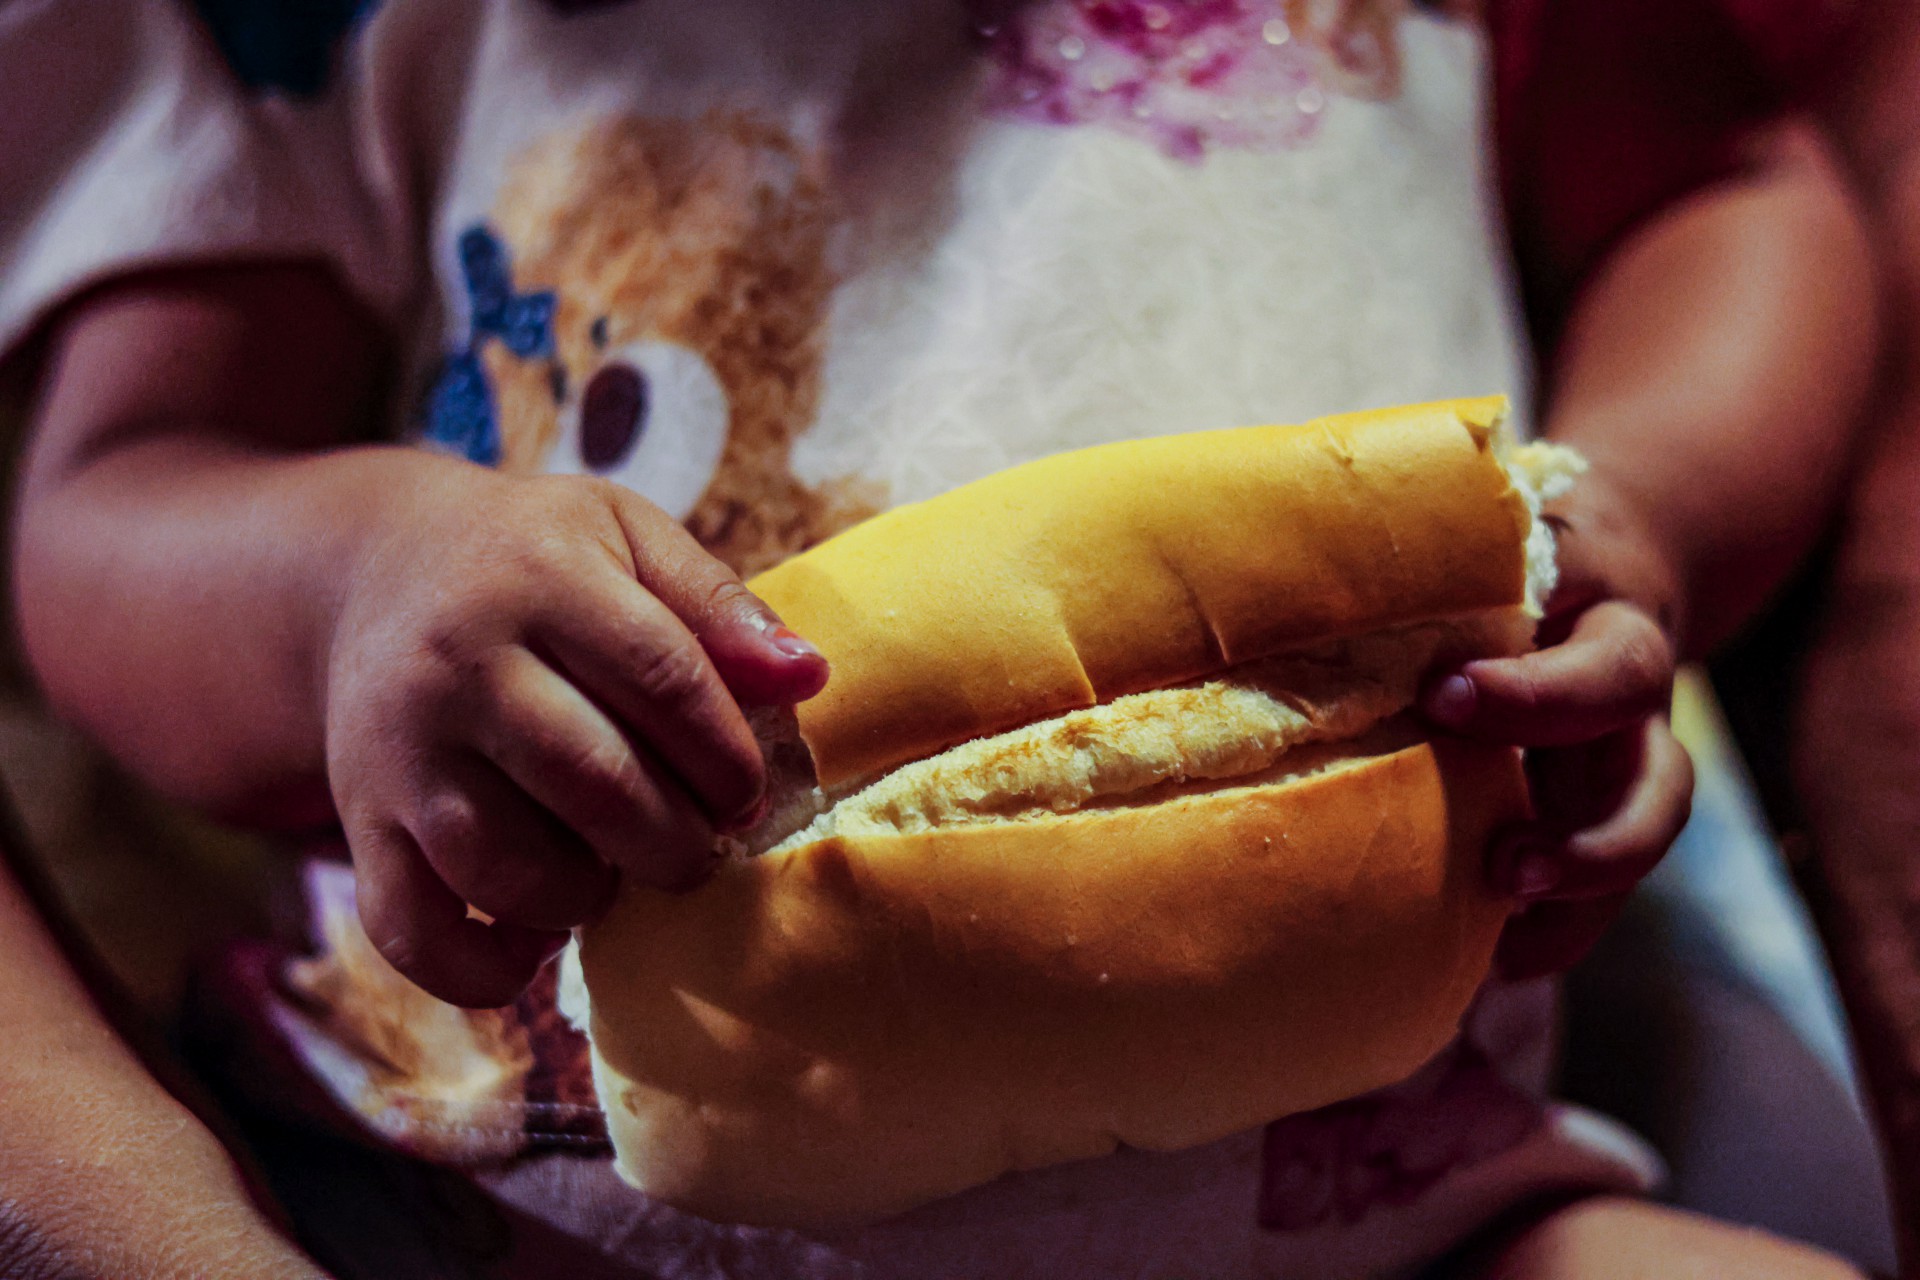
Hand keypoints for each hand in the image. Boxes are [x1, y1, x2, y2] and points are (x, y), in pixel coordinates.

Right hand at [325, 464, 826, 1006]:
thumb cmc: (533, 560)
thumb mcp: (626, 536)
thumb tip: (809, 677)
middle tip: (700, 850)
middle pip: (592, 780)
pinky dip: (481, 970)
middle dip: (674, 840)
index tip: (747, 793)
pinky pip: (411, 932)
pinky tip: (535, 943)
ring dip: (586, 898)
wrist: (374, 570)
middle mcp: (459, 664)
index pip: (663, 677)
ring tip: (615, 876)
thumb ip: (718, 604)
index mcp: (541, 579)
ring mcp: (400, 751)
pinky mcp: (362, 823)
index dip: (725, 752)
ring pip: (503, 865)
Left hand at [1422, 466, 1693, 978]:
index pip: (1602, 665)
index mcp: (1607, 624)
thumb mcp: (1488, 538)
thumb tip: (1280, 574)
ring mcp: (1630, 766)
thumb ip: (1429, 563)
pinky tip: (1485, 967)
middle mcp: (1638, 708)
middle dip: (1589, 839)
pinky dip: (1553, 932)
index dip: (1534, 694)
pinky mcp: (1603, 812)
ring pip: (1646, 845)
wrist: (1611, 565)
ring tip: (1502, 949)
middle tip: (1504, 865)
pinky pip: (1602, 887)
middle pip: (1657, 780)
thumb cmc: (1511, 553)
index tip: (1444, 698)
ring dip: (1580, 902)